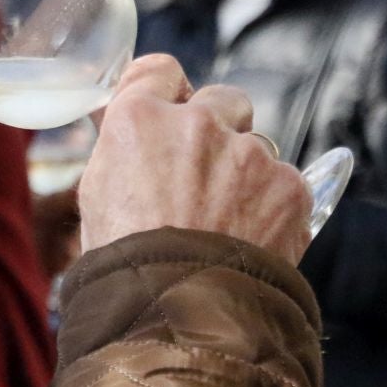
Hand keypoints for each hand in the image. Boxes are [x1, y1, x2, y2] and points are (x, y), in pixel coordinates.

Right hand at [78, 55, 311, 262]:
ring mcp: (248, 152)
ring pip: (256, 144)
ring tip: (226, 220)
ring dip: (245, 171)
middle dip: (217, 126)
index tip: (169, 109)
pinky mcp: (289, 184)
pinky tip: (249, 236)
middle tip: (203, 172)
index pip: (160, 70)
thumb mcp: (97, 194)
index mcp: (139, 119)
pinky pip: (284, 180)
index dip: (165, 91)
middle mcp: (196, 123)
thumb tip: (120, 120)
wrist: (180, 316)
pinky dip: (272, 204)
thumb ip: (118, 146)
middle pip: (221, 98)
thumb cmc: (126, 261)